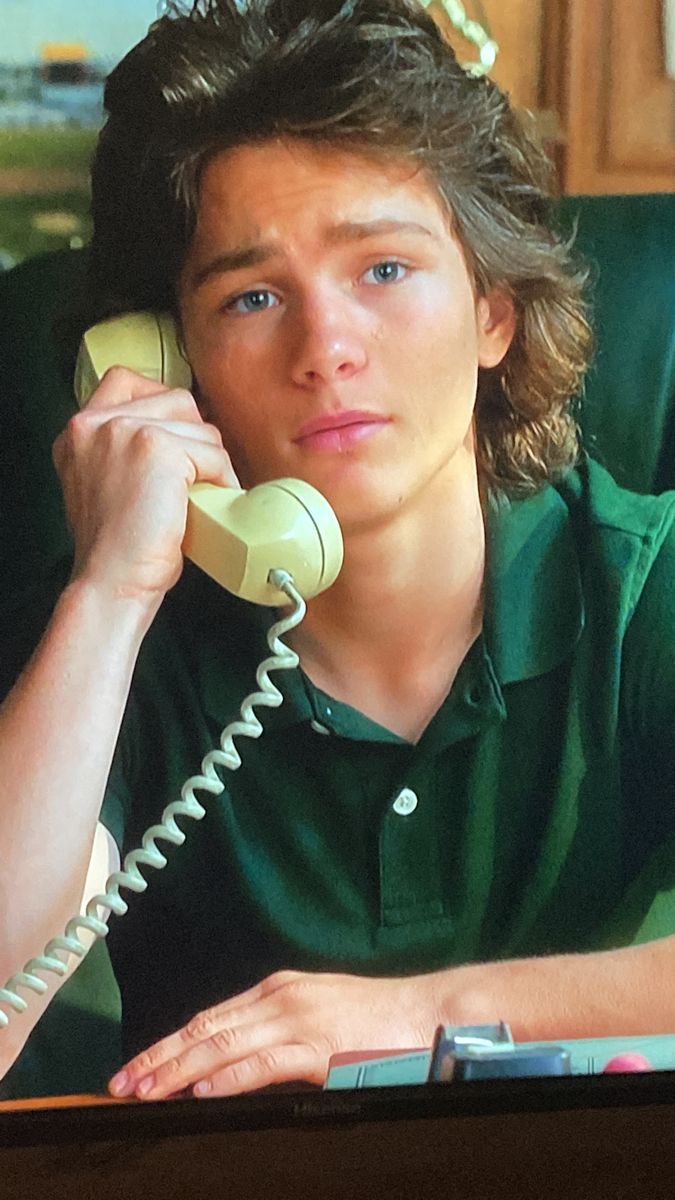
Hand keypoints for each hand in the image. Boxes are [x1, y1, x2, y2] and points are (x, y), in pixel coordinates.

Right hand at [53, 366, 238, 606]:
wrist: (113, 580)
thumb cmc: (117, 548)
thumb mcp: (103, 484)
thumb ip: (122, 452)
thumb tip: (177, 439)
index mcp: (78, 432)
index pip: (126, 381)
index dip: (162, 403)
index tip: (177, 437)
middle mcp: (94, 423)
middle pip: (174, 399)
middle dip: (196, 436)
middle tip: (196, 475)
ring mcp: (123, 429)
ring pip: (199, 426)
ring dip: (211, 461)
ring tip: (202, 493)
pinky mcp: (155, 446)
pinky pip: (212, 453)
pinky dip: (221, 478)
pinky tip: (211, 502)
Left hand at [108, 969, 441, 1099]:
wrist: (430, 1011)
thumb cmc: (380, 1019)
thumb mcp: (319, 1013)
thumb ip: (280, 1029)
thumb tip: (237, 1061)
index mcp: (278, 989)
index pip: (209, 1018)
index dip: (169, 1043)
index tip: (138, 1066)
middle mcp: (280, 998)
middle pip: (206, 1030)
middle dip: (160, 1058)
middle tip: (123, 1083)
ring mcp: (299, 1020)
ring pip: (224, 1045)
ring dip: (179, 1071)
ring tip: (146, 1092)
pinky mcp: (320, 1048)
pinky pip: (264, 1063)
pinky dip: (229, 1078)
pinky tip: (202, 1092)